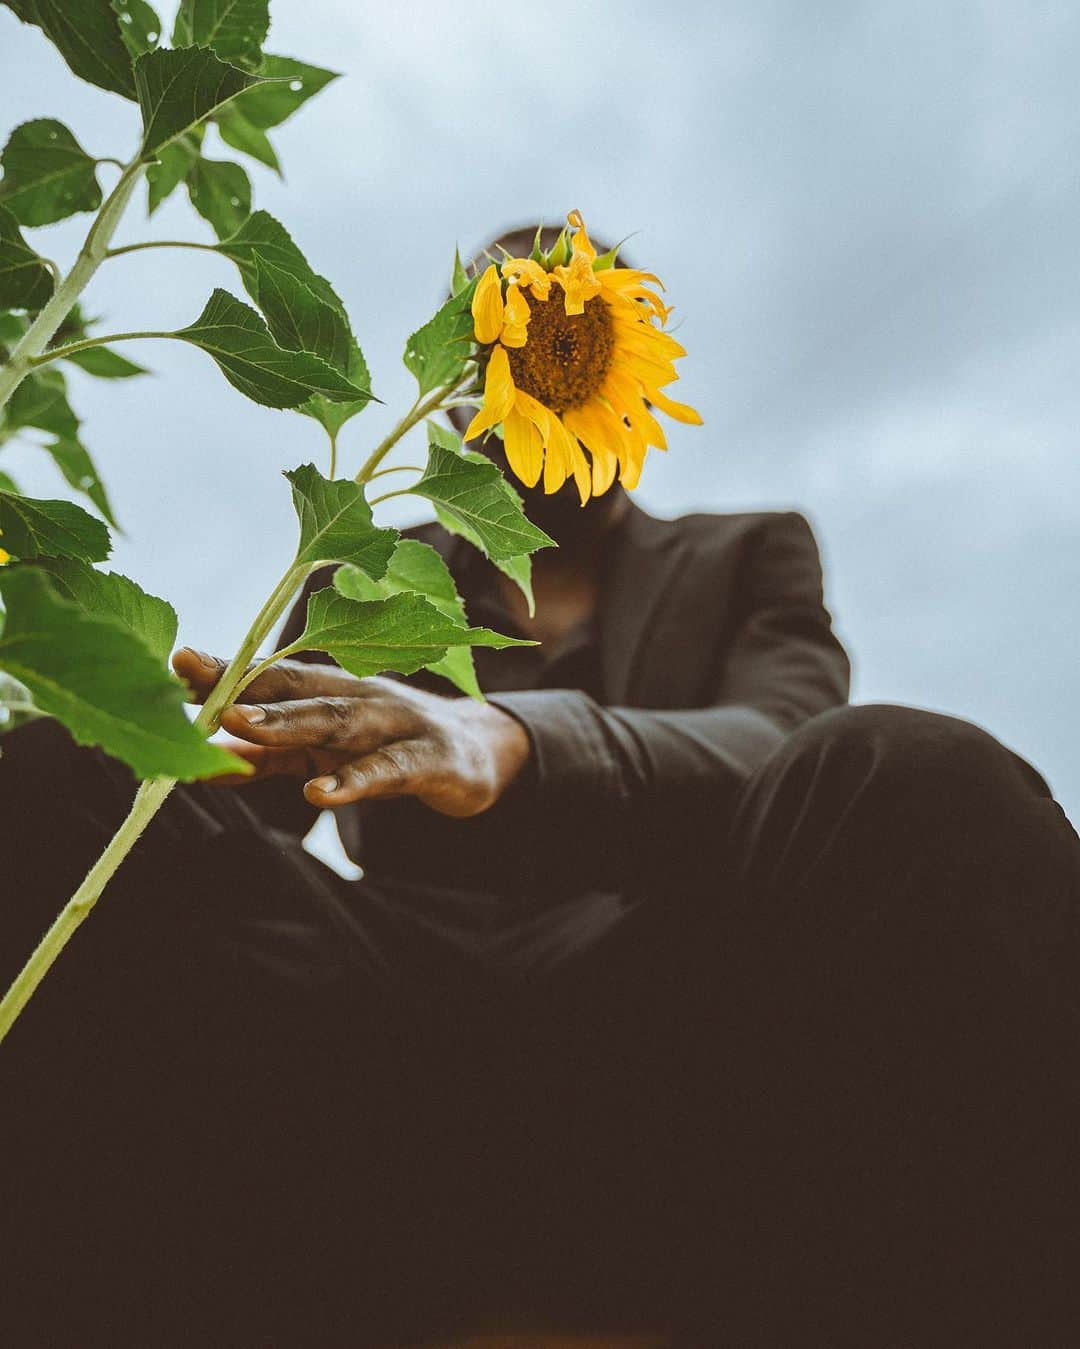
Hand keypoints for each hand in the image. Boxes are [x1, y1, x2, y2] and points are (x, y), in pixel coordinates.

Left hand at [171, 648, 530, 816]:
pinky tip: (322, 793)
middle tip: (200, 694)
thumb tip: (205, 755)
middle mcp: (361, 698)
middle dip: (249, 691)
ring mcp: (397, 724)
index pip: (272, 678)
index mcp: (332, 692)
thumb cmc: (388, 745)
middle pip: (300, 692)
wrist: (478, 753)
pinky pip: (389, 770)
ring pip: (340, 723)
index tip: (177, 661)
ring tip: (245, 729)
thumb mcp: (326, 749)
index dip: (227, 671)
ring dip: (292, 724)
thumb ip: (270, 753)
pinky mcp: (430, 760)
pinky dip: (355, 780)